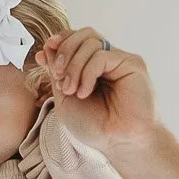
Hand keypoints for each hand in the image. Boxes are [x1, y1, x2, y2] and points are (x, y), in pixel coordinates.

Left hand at [33, 30, 160, 156]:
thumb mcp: (64, 98)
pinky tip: (85, 92)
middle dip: (64, 51)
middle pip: (83, 34)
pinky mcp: (132, 64)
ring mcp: (120, 61)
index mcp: (92, 66)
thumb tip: (46, 48)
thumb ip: (56, 73)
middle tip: (58, 75)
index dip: (60, 40)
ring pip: (91, 42)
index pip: (76, 38)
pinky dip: (87, 72)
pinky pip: (102, 55)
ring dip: (74, 65)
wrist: (117, 144)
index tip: (46, 50)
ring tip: (72, 90)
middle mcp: (107, 60)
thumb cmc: (94, 127)